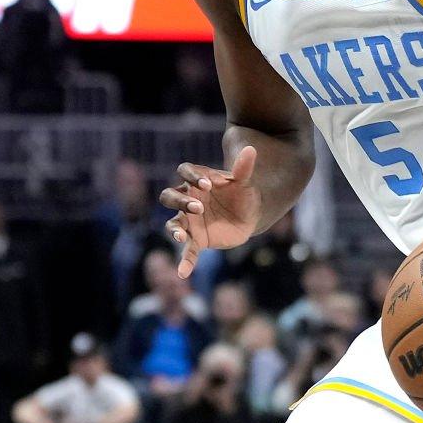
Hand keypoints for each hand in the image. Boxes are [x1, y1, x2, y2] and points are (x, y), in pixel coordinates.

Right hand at [160, 147, 261, 277]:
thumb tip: (252, 149)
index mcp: (198, 181)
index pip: (184, 172)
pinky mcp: (197, 240)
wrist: (248, 215)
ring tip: (182, 237)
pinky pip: (188, 251)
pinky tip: (182, 273)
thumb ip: (244, 168)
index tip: (207, 185)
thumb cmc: (242, 194)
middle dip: (180, 202)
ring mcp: (189, 221)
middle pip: (169, 197)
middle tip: (199, 208)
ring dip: (175, 230)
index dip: (192, 177)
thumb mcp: (245, 182)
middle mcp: (188, 200)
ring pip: (172, 224)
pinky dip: (185, 262)